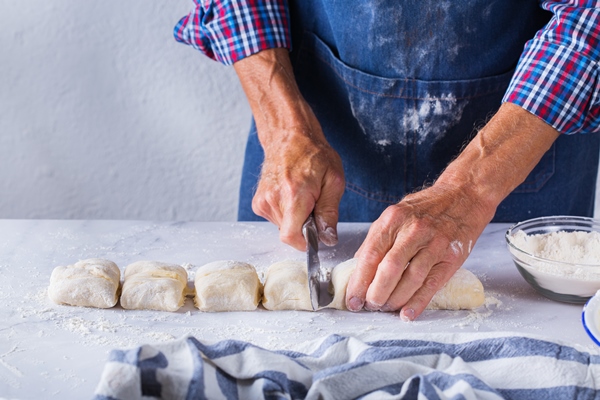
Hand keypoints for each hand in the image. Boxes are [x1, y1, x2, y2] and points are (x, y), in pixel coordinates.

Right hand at [234, 49, 344, 249]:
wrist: (289, 137)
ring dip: (296, 219)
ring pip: (283, 227)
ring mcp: (262, 201)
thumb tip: (328, 238)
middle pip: (290, 233)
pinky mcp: (258, 203)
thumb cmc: (314, 155)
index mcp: (294, 195)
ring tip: (303, 196)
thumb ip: (330, 213)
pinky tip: (291, 195)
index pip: (290, 237)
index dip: (305, 244)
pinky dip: (286, 213)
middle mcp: (273, 200)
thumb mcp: (333, 181)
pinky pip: (276, 219)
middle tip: (314, 204)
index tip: (315, 237)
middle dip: (305, 226)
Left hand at [346, 183, 488, 320]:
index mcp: (394, 219)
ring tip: (385, 308)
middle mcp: (413, 230)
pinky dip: (418, 302)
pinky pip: (432, 284)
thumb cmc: (426, 207)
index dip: (359, 281)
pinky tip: (407, 314)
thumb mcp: (396, 214)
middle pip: (389, 269)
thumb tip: (359, 267)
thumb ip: (377, 239)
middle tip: (369, 306)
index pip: (371, 254)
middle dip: (375, 293)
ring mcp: (434, 243)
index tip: (353, 299)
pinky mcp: (452, 257)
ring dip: (394, 299)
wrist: (464, 195)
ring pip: (410, 279)